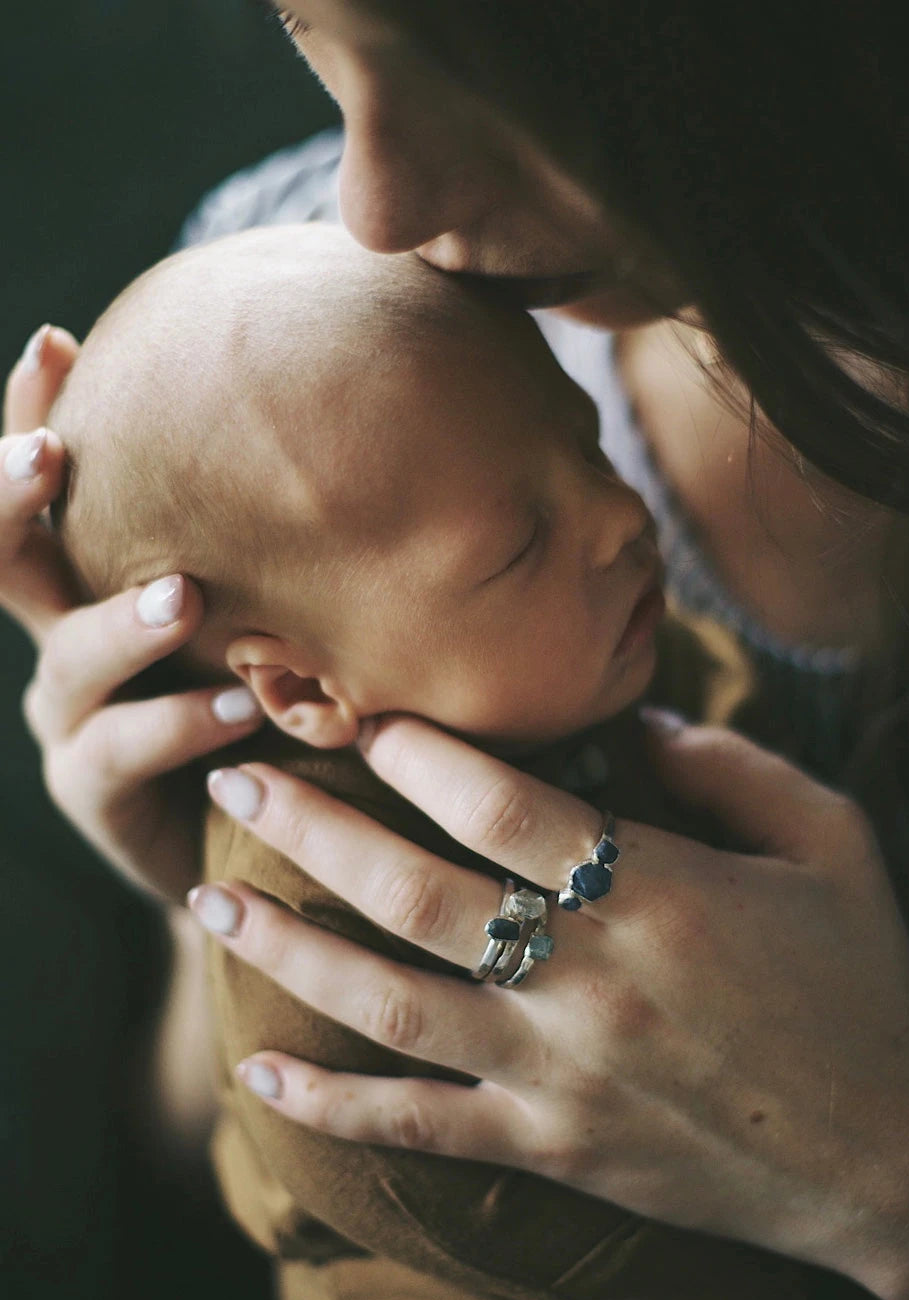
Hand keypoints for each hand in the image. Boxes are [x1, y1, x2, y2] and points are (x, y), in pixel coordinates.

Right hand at [2, 326, 263, 899]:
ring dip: (122, 625)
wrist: (268, 829)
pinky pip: (118, 751)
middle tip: (49, 454)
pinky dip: (176, 724)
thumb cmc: (281, 690)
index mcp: (99, 574)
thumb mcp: (282, 603)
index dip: (34, 412)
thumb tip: (355, 415)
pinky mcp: (95, 790)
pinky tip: (234, 704)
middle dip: (12, 500)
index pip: (52, 487)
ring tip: (182, 599)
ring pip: (69, 658)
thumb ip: (283, 535)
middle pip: (7, 558)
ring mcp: (75, 716)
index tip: (57, 341)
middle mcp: (71, 634)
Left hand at [190, 712, 908, 1299]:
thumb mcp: (833, 843)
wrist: (886, 1156)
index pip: (505, 808)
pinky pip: (419, 1128)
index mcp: (660, 894)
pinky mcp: (550, 1148)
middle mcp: (590, 983)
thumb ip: (733, 767)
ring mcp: (558, 1074)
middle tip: (234, 780)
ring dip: (289, 951)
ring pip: (390, 1006)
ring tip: (208, 903)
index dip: (419, 756)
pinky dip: (332, 1107)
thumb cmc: (858, 984)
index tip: (362, 720)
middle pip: (416, 894)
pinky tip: (259, 1076)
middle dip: (310, 831)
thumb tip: (635, 718)